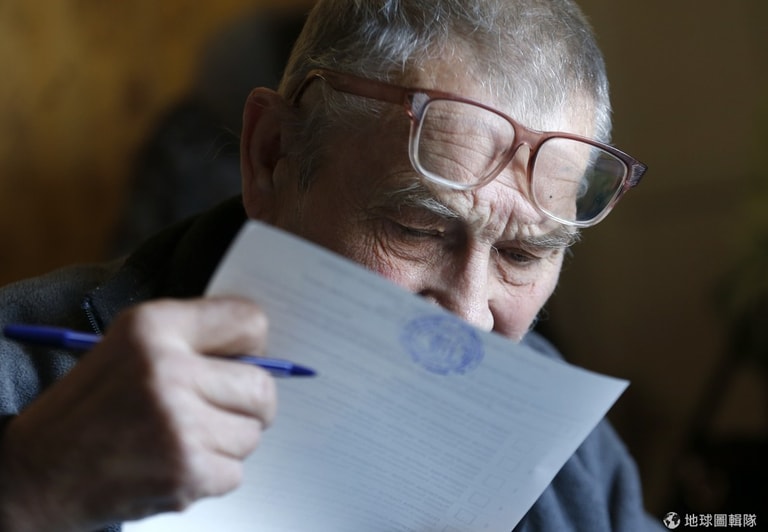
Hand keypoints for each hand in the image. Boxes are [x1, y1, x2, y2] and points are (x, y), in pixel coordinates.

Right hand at [0, 297, 276, 530]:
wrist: (38, 472)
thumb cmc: (89, 408)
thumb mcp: (128, 346)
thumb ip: (192, 338)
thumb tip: (260, 353)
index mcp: (153, 328)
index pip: (249, 321)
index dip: (254, 345)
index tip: (245, 360)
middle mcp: (168, 371)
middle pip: (262, 387)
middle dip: (250, 404)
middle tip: (222, 410)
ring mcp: (178, 425)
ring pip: (252, 434)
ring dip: (228, 442)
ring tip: (185, 438)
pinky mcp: (184, 472)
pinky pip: (235, 472)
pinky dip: (212, 474)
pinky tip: (175, 463)